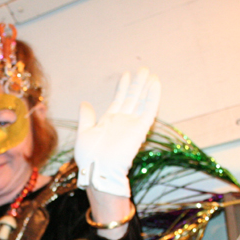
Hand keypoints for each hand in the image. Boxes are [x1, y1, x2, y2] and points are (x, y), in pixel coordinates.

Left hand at [75, 67, 160, 196]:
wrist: (99, 169)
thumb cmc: (89, 157)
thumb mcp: (83, 133)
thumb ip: (86, 117)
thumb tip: (85, 103)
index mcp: (109, 121)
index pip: (119, 100)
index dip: (123, 87)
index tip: (126, 75)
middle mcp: (122, 121)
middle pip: (132, 98)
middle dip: (137, 84)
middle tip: (143, 70)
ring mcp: (131, 124)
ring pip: (142, 101)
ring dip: (146, 88)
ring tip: (150, 74)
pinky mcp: (139, 128)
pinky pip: (149, 110)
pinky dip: (153, 97)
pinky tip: (155, 84)